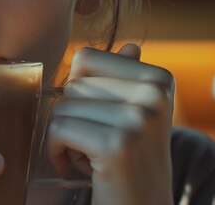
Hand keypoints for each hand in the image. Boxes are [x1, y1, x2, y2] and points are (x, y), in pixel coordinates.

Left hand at [47, 43, 174, 204]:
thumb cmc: (129, 163)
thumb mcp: (133, 117)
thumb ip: (126, 80)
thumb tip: (130, 45)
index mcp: (159, 79)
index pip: (86, 58)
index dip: (77, 91)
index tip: (98, 119)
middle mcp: (154, 95)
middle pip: (72, 84)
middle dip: (73, 117)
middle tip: (98, 144)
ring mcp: (138, 119)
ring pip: (61, 107)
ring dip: (65, 137)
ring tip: (93, 157)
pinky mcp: (117, 145)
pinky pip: (56, 130)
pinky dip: (56, 153)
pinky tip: (79, 169)